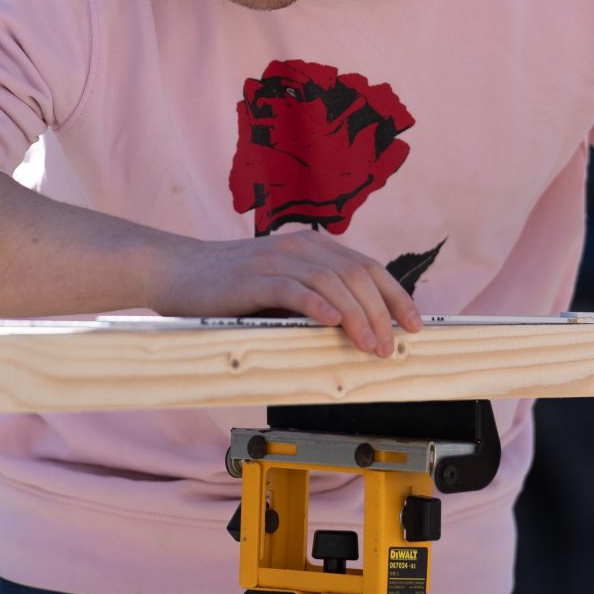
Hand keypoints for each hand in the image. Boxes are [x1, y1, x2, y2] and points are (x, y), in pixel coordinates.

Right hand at [154, 229, 423, 357]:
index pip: (367, 267)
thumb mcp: (281, 288)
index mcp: (312, 247)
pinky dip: (317, 305)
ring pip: (330, 282)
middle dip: (381, 312)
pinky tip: (331, 322)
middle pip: (356, 274)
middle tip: (390, 347)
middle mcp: (299, 246)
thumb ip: (314, 299)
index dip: (396, 295)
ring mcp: (276, 259)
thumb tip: (356, 333)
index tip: (415, 325)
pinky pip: (293, 288)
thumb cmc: (230, 288)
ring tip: (369, 345)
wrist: (178, 271)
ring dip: (356, 315)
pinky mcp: (252, 278)